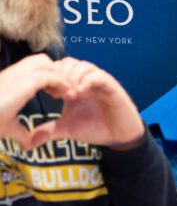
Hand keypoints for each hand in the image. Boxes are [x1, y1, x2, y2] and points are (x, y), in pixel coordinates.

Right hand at [0, 54, 69, 149]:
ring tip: (65, 93)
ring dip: (59, 76)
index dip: (48, 75)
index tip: (56, 93)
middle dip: (56, 71)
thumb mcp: (7, 129)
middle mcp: (11, 75)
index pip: (33, 66)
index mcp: (8, 81)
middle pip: (41, 60)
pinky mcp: (21, 83)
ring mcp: (15, 76)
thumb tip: (31, 145)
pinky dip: (61, 83)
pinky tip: (64, 96)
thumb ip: (21, 134)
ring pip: (45, 63)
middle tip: (63, 91)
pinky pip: (49, 75)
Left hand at [9, 57, 144, 149]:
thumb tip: (29, 142)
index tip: (48, 93)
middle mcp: (87, 80)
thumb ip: (49, 130)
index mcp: (75, 85)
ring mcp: (100, 82)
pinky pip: (98, 75)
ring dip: (72, 78)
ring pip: (82, 66)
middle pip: (68, 62)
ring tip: (69, 96)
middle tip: (57, 94)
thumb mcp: (67, 128)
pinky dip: (86, 82)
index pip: (59, 68)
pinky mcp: (112, 86)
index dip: (51, 76)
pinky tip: (80, 94)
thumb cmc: (96, 128)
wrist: (119, 137)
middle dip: (60, 76)